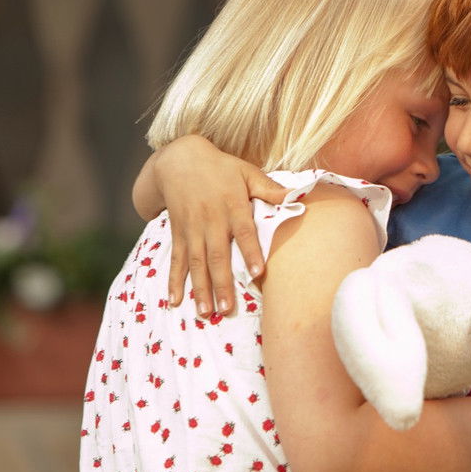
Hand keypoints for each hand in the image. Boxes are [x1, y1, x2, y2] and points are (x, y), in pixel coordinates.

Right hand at [152, 135, 286, 316]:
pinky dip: (174, 281)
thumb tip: (296, 195)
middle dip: (222, 283)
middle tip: (228, 309)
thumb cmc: (220, 168)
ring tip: (206, 312)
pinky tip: (175, 300)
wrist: (179, 159)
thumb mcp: (246, 171)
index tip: (258, 273)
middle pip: (217, 255)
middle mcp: (210, 220)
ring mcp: (192, 229)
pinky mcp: (178, 233)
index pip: (243, 231)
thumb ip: (269, 188)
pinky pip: (176, 260)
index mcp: (231, 205)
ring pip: (196, 263)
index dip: (250, 252)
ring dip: (200, 289)